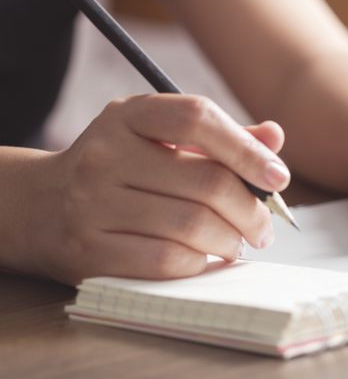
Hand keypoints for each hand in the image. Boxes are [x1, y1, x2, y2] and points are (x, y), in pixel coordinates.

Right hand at [25, 94, 289, 284]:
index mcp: (128, 116)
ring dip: (230, 240)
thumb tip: (274, 138)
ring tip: (237, 242)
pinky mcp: (89, 251)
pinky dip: (199, 263)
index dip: (247, 149)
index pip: (197, 118)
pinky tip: (205, 258)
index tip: (279, 177)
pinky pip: (167, 261)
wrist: (39, 206)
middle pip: (206, 182)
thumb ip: (218, 137)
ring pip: (192, 225)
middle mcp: (106, 154)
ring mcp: (92, 204)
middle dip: (251, 211)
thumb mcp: (159, 139)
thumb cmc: (120, 169)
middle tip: (263, 227)